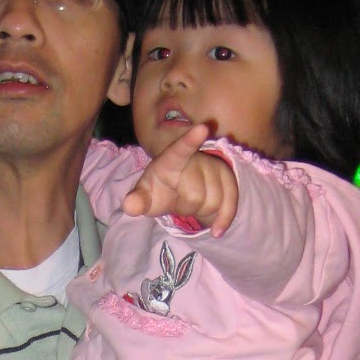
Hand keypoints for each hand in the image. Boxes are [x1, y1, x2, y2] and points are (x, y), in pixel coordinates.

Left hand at [120, 125, 239, 235]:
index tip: (203, 127)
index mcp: (172, 159)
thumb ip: (138, 201)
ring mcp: (215, 168)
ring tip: (192, 203)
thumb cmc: (159, 189)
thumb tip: (129, 206)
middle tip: (178, 200)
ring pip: (214, 201)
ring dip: (202, 212)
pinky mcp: (229, 180)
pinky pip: (231, 202)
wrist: (176, 188)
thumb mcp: (145, 196)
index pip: (181, 149)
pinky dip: (223, 219)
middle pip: (196, 195)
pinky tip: (216, 231)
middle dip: (187, 207)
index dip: (191, 140)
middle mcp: (197, 159)